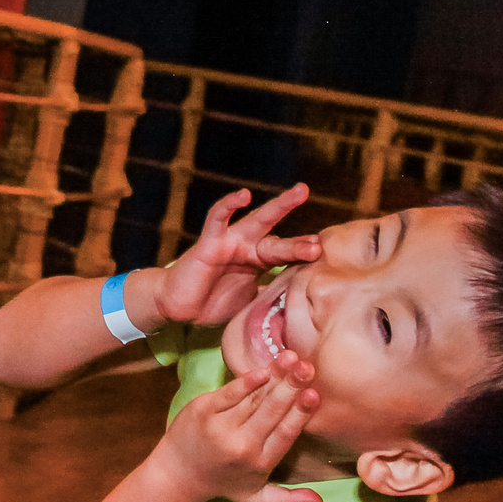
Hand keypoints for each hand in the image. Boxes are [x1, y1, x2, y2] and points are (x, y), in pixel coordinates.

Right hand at [150, 185, 321, 327]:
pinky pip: (218, 220)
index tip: (325, 251)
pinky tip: (243, 195)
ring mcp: (229, 243)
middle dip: (299, 218)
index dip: (304, 251)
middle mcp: (247, 247)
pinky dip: (229, 206)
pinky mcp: (209, 244)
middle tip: (315, 197)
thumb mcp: (249, 302)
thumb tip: (298, 303)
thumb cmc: (212, 302)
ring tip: (300, 193)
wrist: (177, 308)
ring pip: (258, 221)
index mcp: (258, 261)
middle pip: (278, 230)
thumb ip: (270, 296)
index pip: (286, 253)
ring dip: (280, 206)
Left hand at [150, 358, 322, 501]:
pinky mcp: (203, 411)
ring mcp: (220, 427)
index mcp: (259, 464)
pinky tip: (263, 369)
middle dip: (291, 388)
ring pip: (254, 398)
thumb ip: (288, 501)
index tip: (314, 395)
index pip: (284, 435)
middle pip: (271, 411)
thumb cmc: (223, 483)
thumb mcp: (255, 499)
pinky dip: (246, 381)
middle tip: (308, 367)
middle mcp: (241, 445)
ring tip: (291, 359)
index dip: (299, 415)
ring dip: (274, 376)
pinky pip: (229, 393)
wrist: (178, 474)